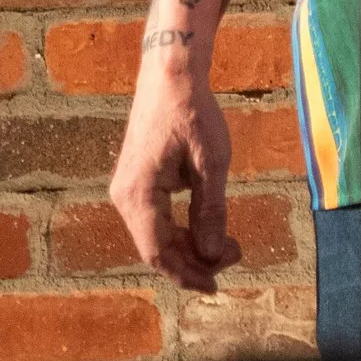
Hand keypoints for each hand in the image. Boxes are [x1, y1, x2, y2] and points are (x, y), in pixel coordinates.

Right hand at [109, 74, 238, 294]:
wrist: (170, 75)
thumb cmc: (192, 112)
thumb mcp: (211, 162)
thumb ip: (211, 210)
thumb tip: (214, 254)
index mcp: (138, 194)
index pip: (157, 252)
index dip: (186, 274)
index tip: (216, 286)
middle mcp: (124, 196)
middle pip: (156, 247)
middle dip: (195, 259)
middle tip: (236, 255)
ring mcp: (127, 189)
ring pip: (156, 235)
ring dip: (189, 246)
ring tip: (229, 243)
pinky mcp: (136, 181)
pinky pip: (156, 218)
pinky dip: (181, 229)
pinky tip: (207, 228)